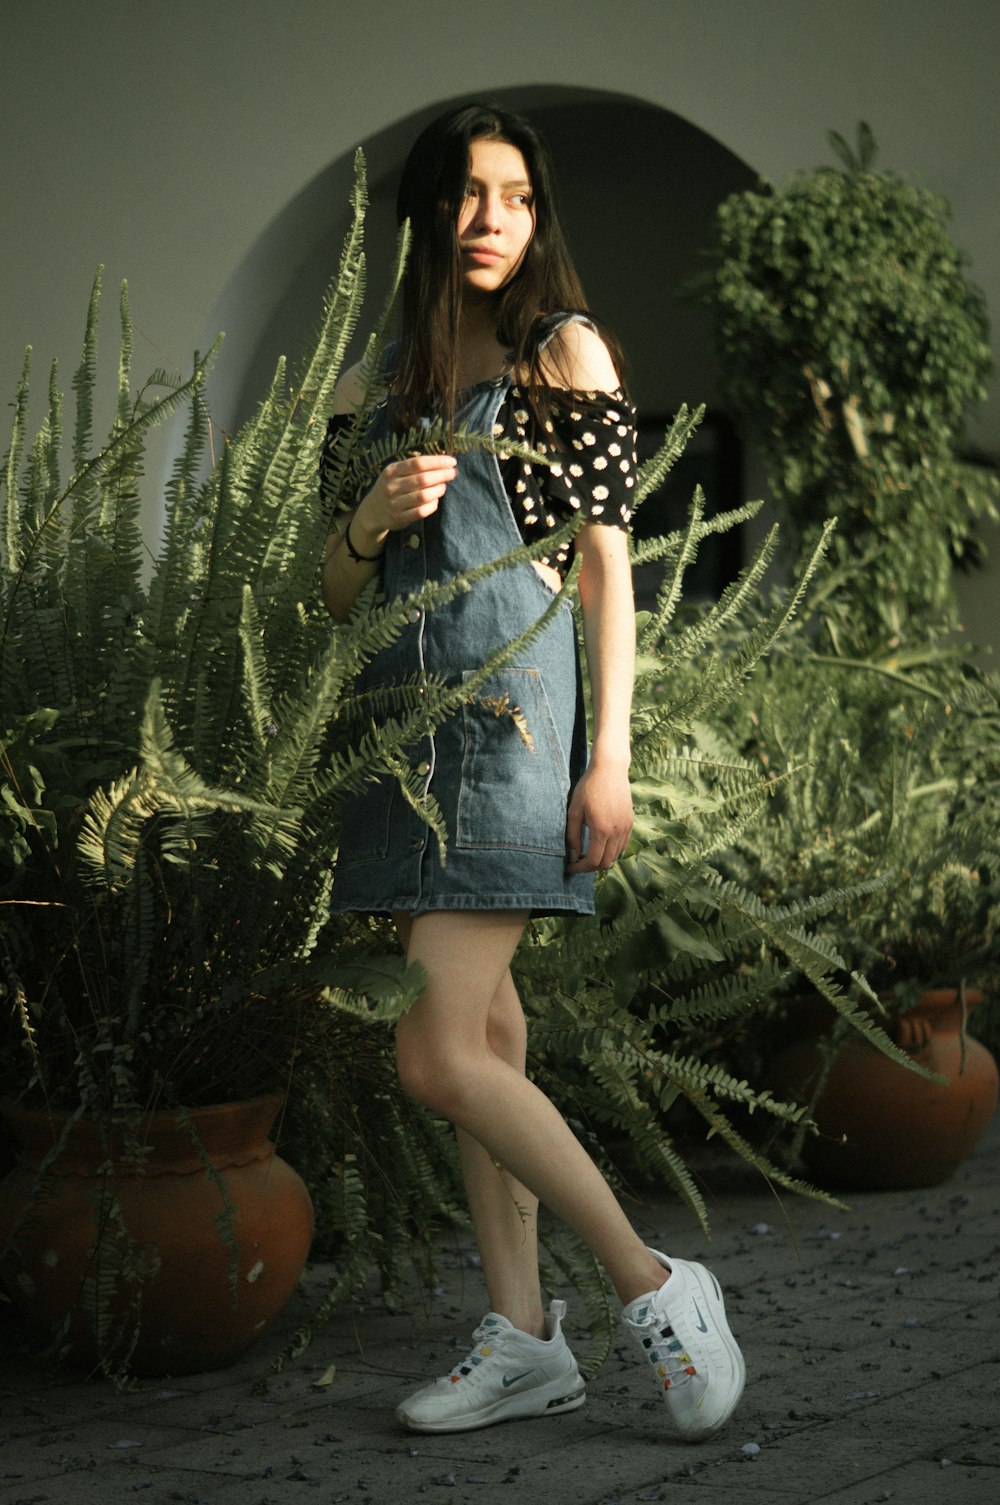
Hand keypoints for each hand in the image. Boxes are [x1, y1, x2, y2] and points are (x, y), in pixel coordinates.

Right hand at [351, 453, 456, 549]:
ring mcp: (394, 503)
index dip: (438, 462)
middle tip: (453, 474)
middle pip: (422, 479)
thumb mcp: (395, 473)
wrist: (372, 511)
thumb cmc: (391, 487)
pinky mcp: (399, 518)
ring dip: (438, 490)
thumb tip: (442, 461)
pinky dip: (432, 505)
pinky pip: (421, 511)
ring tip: (443, 487)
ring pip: (423, 496)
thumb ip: (414, 467)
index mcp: (392, 471)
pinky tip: (435, 500)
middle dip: (442, 475)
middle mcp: (391, 486)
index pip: (418, 463)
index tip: (452, 462)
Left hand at [565, 757, 632, 872]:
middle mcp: (617, 832)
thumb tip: (573, 855)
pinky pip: (622, 846)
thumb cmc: (589, 787)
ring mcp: (626, 828)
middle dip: (589, 867)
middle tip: (577, 862)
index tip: (569, 867)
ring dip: (601, 859)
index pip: (592, 861)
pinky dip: (611, 851)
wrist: (610, 769)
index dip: (579, 868)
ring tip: (587, 853)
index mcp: (601, 830)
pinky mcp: (630, 823)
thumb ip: (573, 836)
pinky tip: (600, 844)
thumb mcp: (574, 811)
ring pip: (615, 856)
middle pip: (605, 863)